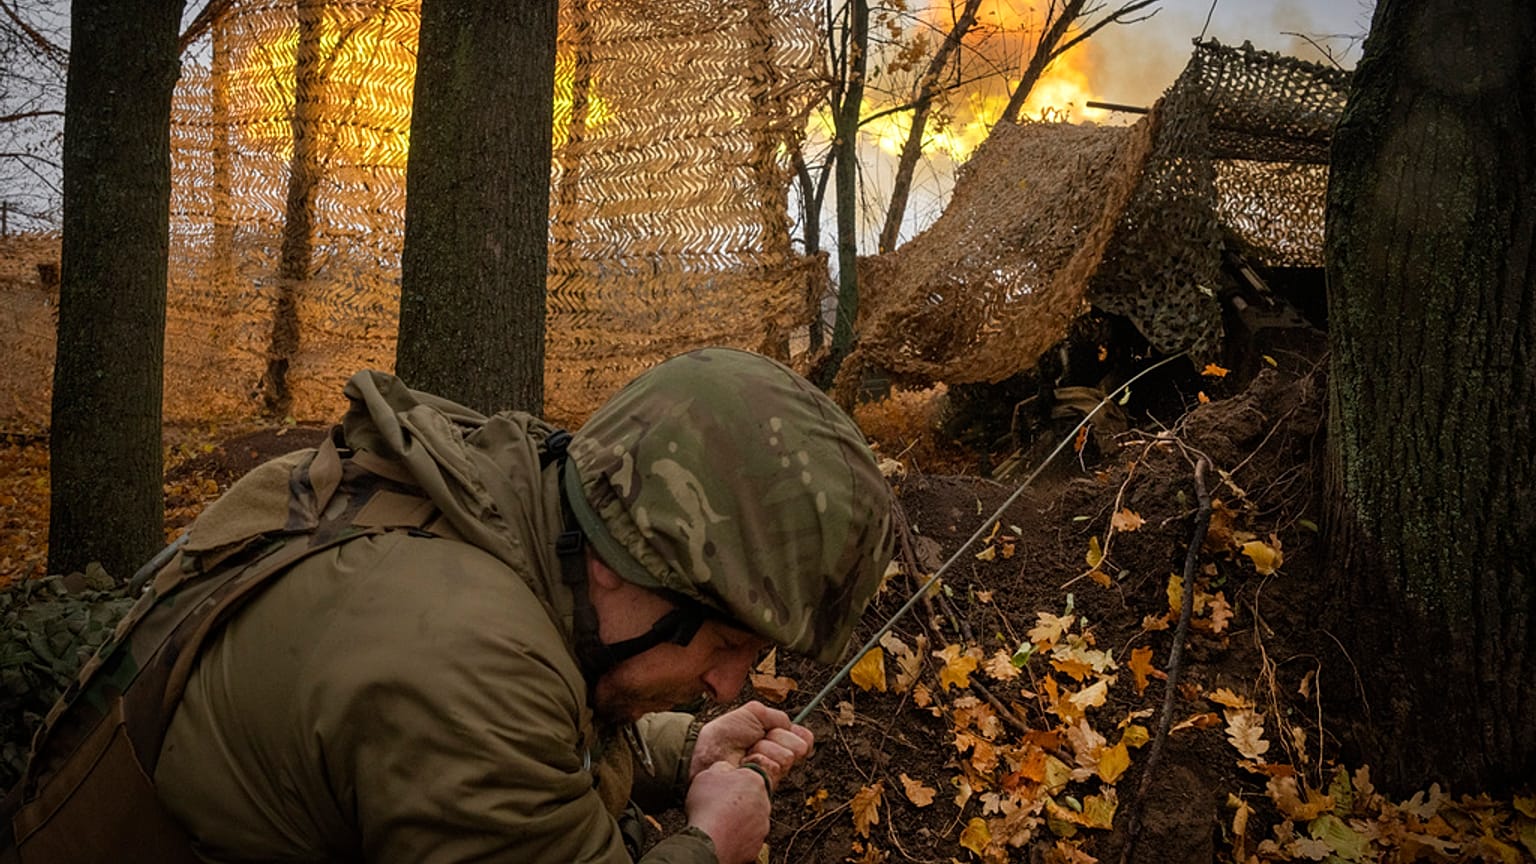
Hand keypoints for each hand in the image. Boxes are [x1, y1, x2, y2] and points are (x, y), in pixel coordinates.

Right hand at [684, 761, 770, 863]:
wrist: (708, 841)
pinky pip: (748, 838)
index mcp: (755, 781)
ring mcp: (763, 825)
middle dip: (738, 801)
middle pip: (751, 798)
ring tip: (719, 823)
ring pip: (751, 819)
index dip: (732, 782)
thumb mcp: (707, 775)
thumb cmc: (707, 805)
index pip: (747, 777)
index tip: (721, 789)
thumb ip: (722, 768)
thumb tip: (727, 770)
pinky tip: (723, 836)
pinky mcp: (757, 845)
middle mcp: (765, 802)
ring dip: (739, 820)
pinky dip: (738, 838)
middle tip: (719, 806)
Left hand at [691, 701, 814, 789]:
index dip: (794, 734)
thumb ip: (777, 717)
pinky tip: (744, 764)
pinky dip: (759, 761)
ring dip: (763, 749)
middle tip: (753, 742)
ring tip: (745, 753)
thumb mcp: (752, 713)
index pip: (805, 739)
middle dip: (775, 739)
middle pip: (799, 747)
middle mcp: (778, 759)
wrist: (705, 753)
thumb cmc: (724, 734)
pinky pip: (775, 768)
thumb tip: (792, 726)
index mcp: (779, 741)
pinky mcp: (765, 786)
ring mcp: (773, 775)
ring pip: (787, 757)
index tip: (774, 731)